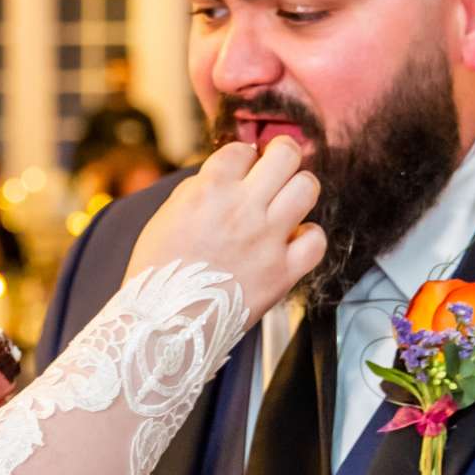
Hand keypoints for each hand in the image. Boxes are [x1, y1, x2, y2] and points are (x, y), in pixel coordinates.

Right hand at [127, 136, 323, 321]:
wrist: (165, 324)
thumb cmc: (159, 274)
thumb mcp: (166, 215)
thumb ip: (199, 188)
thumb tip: (228, 174)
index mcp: (209, 190)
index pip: (242, 150)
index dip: (243, 156)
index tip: (243, 166)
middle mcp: (243, 209)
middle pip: (285, 155)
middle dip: (282, 153)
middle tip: (277, 163)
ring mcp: (267, 240)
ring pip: (307, 188)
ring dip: (299, 186)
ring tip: (289, 196)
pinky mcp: (282, 272)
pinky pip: (316, 240)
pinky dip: (309, 236)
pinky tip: (294, 238)